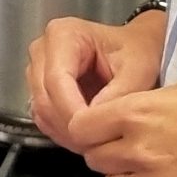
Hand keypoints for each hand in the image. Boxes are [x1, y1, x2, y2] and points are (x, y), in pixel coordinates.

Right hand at [23, 10, 163, 146]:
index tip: (94, 131)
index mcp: (63, 35)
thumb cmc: (138, 51)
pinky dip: (61, 131)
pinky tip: (84, 136)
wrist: (137, 48)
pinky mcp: (40, 89)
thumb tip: (94, 119)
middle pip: (44, 97)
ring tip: (95, 140)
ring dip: (64, 131)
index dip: (72, 110)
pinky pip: (42, 116)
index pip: (56, 79)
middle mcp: (43, 50)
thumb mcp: (138, 69)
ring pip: (40, 110)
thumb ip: (118, 93)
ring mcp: (38, 69)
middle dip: (69, 125)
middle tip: (96, 142)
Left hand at [64, 78, 176, 176]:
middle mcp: (138, 150)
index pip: (79, 128)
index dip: (88, 127)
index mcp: (137, 113)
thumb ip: (143, 107)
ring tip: (154, 163)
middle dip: (106, 151)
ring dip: (127, 176)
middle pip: (94, 160)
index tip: (100, 126)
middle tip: (130, 144)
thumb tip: (122, 119)